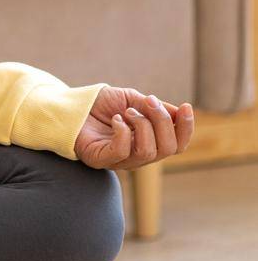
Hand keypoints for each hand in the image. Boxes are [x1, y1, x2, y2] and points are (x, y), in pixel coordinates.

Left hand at [73, 86, 193, 170]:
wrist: (72, 105)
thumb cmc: (102, 104)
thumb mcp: (133, 100)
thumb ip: (155, 109)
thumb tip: (180, 113)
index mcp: (150, 141)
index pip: (177, 144)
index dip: (186, 128)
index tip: (186, 106)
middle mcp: (138, 155)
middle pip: (168, 148)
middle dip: (162, 121)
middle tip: (148, 102)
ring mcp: (120, 160)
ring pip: (148, 151)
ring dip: (142, 124)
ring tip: (126, 112)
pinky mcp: (101, 160)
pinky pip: (122, 151)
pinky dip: (122, 131)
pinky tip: (115, 119)